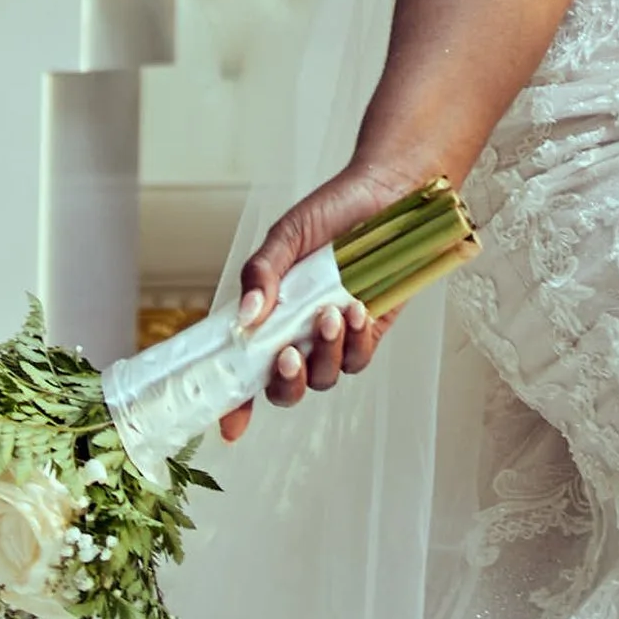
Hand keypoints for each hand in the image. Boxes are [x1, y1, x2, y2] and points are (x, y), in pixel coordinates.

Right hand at [218, 161, 411, 440]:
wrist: (387, 191)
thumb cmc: (333, 210)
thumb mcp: (286, 236)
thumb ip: (261, 273)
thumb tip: (247, 314)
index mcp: (269, 316)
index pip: (245, 369)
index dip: (235, 403)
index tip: (230, 426)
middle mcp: (298, 334)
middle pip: (285, 388)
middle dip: (285, 382)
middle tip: (287, 354)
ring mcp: (334, 337)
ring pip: (324, 376)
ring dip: (324, 353)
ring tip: (329, 313)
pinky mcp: (369, 331)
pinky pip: (359, 356)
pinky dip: (354, 341)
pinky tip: (355, 309)